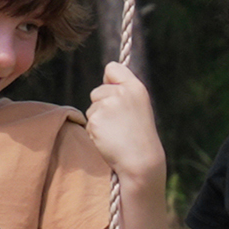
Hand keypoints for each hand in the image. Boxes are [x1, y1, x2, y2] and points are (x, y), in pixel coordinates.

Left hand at [84, 58, 164, 186]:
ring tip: (115, 132)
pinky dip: (94, 131)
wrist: (140, 160)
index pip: (112, 68)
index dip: (109, 80)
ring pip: (91, 107)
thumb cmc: (139, 136)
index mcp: (135, 87)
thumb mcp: (138, 106)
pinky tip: (108, 139)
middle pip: (97, 91)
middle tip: (119, 123)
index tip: (113, 92)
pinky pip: (88, 121)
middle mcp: (121, 93)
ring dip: (98, 119)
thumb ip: (123, 92)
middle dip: (102, 105)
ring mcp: (107, 105)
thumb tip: (105, 82)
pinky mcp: (95, 119)